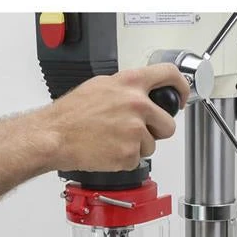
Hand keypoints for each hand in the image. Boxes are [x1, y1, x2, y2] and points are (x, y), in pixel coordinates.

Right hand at [38, 64, 188, 171]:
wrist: (55, 136)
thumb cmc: (70, 114)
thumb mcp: (99, 86)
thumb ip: (124, 88)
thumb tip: (138, 92)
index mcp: (130, 84)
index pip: (169, 77)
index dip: (181, 88)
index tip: (181, 98)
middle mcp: (137, 106)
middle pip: (168, 124)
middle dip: (157, 131)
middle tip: (140, 133)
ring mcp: (135, 132)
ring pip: (151, 146)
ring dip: (137, 147)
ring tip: (113, 142)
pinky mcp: (129, 154)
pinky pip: (136, 160)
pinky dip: (124, 160)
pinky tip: (108, 151)